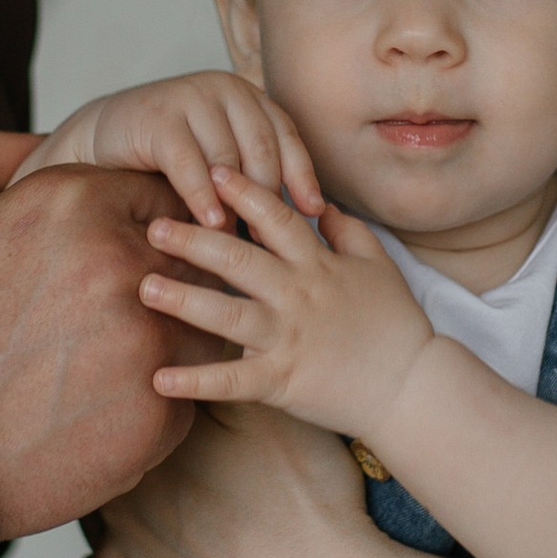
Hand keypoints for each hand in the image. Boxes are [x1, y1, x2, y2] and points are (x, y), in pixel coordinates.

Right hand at [0, 132, 196, 537]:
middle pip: (185, 255)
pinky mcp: (159, 418)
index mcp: (73, 204)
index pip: (155, 192)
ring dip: (164, 338)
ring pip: (198, 323)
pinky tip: (95, 411)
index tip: (106, 255)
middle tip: (104, 316)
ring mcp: (148, 344)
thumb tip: (36, 140)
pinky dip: (152, 401)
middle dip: (156, 278)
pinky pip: (186, 393)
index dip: (134, 222)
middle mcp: (123, 265)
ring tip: (102, 364)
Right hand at [19, 72, 322, 233]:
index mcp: (248, 97)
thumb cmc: (171, 160)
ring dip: (236, 202)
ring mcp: (191, 97)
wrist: (104, 141)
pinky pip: (190, 162)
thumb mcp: (220, 161)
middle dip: (268, 197)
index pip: (287, 136)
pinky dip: (202, 196)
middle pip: (262, 149)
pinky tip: (209, 224)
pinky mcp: (159, 116)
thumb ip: (255, 177)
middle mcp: (225, 89)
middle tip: (273, 239)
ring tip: (243, 241)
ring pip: (227, 158)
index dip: (303, 176)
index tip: (315, 213)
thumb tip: (309, 220)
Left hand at [89, 402, 556, 557]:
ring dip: (124, 530)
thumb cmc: (304, 501)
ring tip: (173, 524)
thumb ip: (222, 372)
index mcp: (138, 457)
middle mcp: (111, 512)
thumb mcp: (270, 415)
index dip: (141, 426)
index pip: (115, 430)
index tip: (167, 429)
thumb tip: (189, 330)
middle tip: (176, 474)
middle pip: (105, 482)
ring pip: (100, 539)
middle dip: (131, 477)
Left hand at [142, 168, 431, 438]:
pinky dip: (195, 382)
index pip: (277, 218)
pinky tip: (158, 379)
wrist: (412, 387)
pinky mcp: (282, 381)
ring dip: (184, 301)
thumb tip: (323, 204)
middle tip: (153, 225)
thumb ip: (349, 232)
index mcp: (318, 265)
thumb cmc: (396, 325)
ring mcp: (289, 339)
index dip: (245, 191)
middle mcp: (299, 296)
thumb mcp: (379, 266)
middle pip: (241, 260)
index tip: (211, 170)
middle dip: (196, 240)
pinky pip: (232, 382)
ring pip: (228, 314)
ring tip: (145, 288)